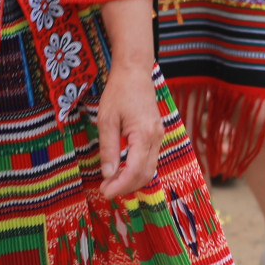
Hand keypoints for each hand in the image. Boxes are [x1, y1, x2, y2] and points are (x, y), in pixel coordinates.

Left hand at [95, 62, 162, 199]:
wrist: (134, 72)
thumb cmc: (118, 92)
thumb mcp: (106, 119)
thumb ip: (108, 148)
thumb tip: (108, 174)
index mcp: (144, 134)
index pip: (135, 171)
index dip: (120, 186)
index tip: (105, 192)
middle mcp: (156, 138)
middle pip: (146, 174)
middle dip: (126, 187)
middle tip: (106, 190)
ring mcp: (159, 136)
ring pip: (150, 169)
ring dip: (132, 180)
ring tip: (111, 182)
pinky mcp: (157, 135)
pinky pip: (150, 159)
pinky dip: (137, 170)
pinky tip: (122, 170)